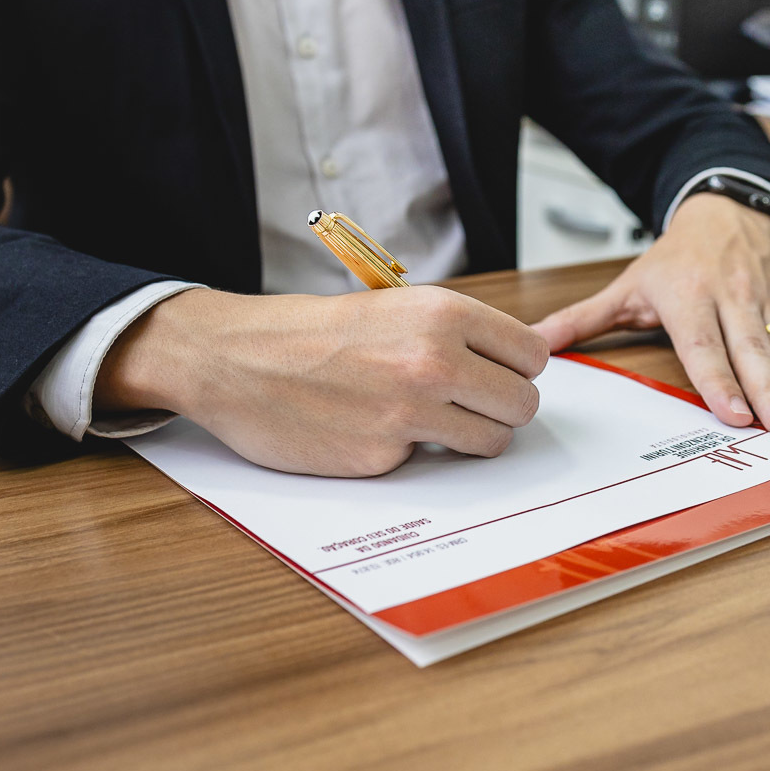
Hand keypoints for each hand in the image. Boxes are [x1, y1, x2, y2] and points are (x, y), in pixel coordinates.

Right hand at [94, 285, 547, 475]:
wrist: (237, 359)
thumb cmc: (311, 332)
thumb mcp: (394, 308)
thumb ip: (456, 333)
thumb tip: (520, 359)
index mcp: (443, 314)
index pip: (532, 354)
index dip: (515, 369)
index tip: (494, 374)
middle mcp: (435, 361)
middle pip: (523, 404)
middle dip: (500, 409)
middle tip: (466, 405)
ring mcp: (410, 412)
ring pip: (492, 441)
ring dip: (469, 438)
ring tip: (429, 421)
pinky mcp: (382, 456)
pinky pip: (430, 463)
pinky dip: (411, 453)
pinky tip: (375, 430)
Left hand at [532, 193, 769, 437]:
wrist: (723, 213)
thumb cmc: (673, 260)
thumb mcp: (625, 286)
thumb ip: (581, 320)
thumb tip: (535, 344)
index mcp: (686, 296)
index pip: (703, 344)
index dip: (717, 378)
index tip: (732, 412)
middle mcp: (731, 297)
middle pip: (751, 350)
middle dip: (769, 391)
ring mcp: (767, 300)